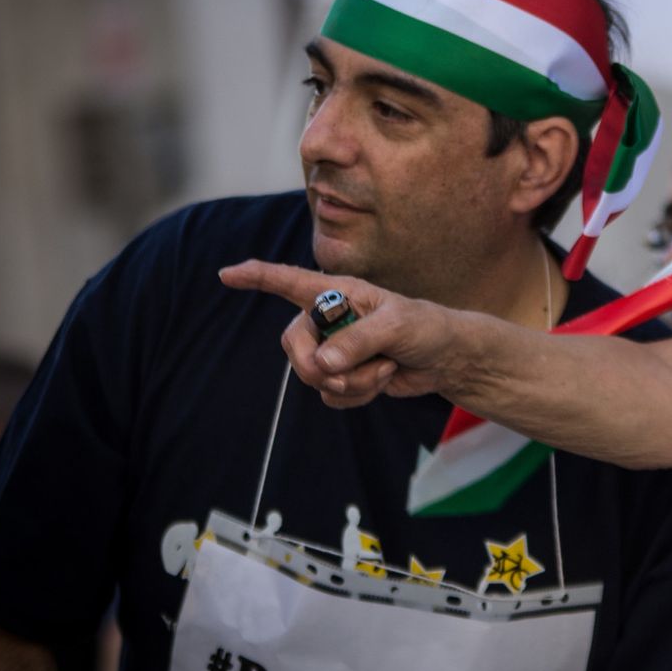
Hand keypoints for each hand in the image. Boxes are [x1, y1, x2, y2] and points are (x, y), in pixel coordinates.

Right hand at [218, 261, 458, 407]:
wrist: (445, 359)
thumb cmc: (425, 327)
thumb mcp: (398, 326)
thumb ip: (358, 340)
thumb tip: (323, 364)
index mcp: (338, 294)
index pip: (290, 282)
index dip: (257, 277)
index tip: (226, 274)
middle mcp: (329, 320)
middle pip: (294, 346)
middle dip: (317, 366)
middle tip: (347, 372)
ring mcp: (334, 350)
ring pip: (314, 376)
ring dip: (352, 382)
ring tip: (383, 368)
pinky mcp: (343, 376)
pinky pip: (331, 396)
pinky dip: (359, 395)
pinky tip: (382, 379)